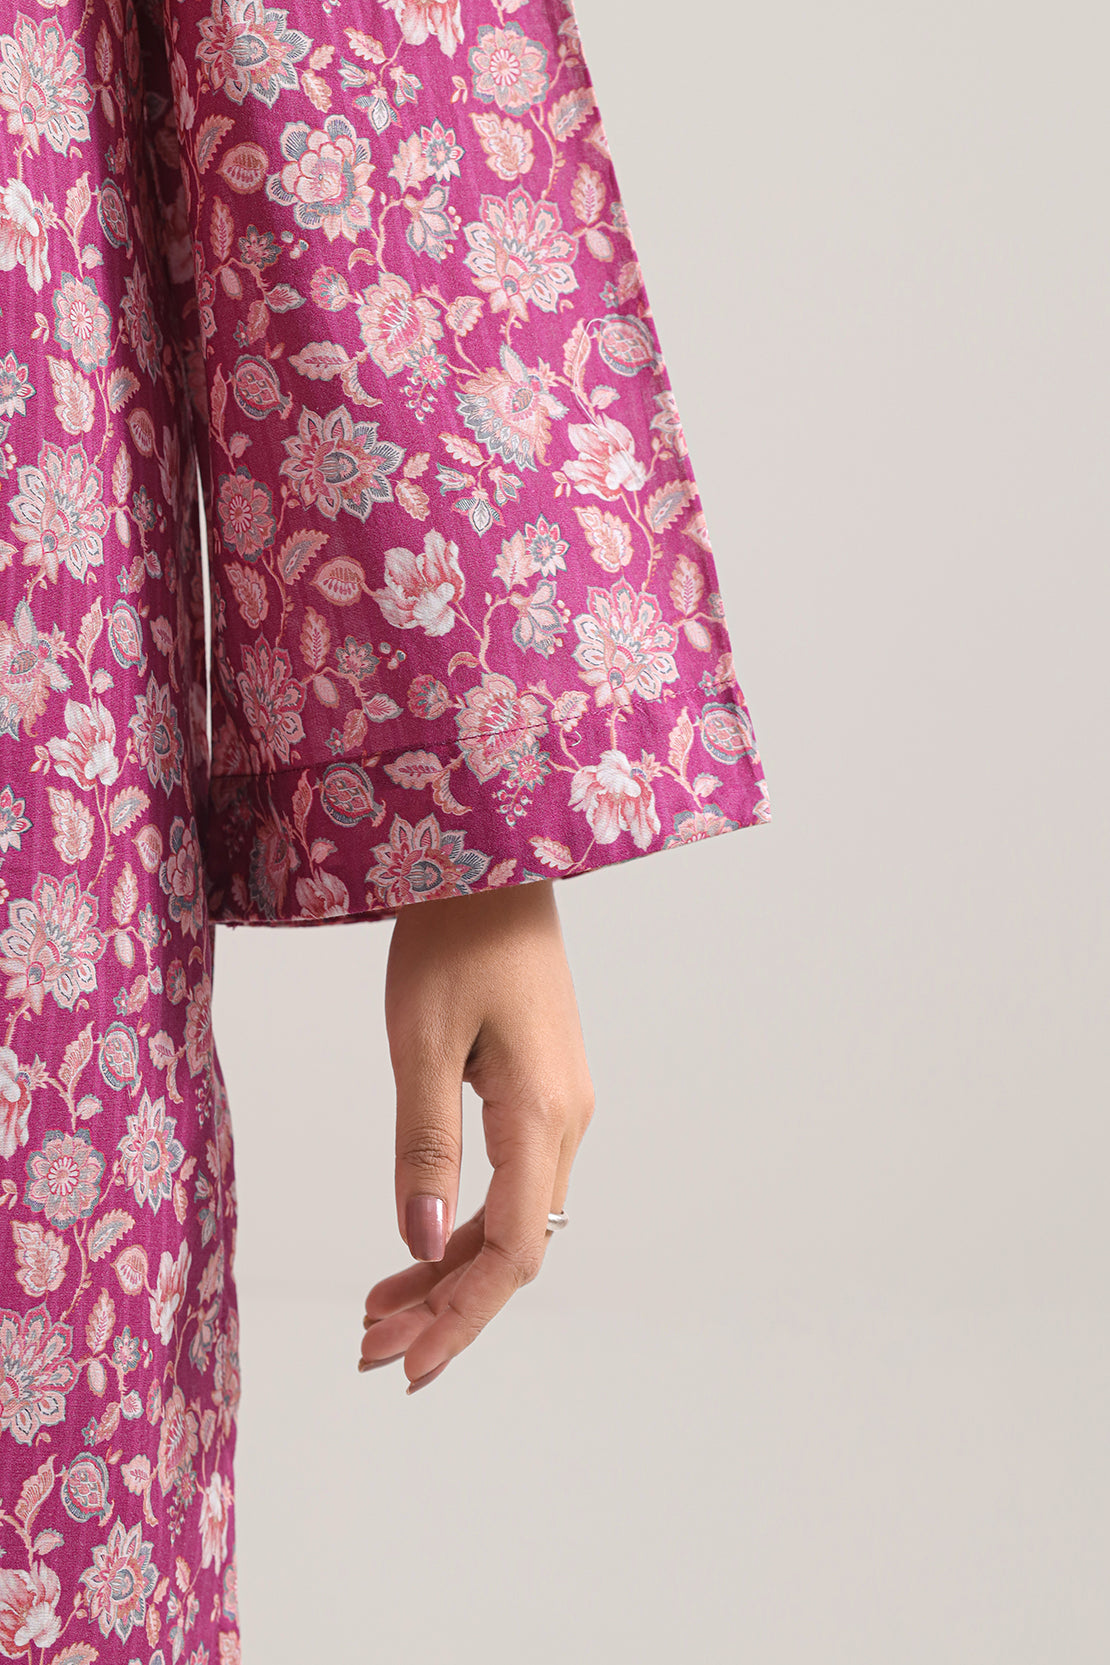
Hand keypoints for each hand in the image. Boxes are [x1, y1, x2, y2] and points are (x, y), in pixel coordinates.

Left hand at [359, 879, 593, 1393]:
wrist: (495, 865)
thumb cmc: (454, 938)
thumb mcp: (422, 1042)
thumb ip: (425, 1146)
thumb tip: (423, 1243)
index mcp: (542, 1113)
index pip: (510, 1251)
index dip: (460, 1316)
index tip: (407, 1364)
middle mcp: (567, 1120)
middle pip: (515, 1248)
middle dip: (446, 1307)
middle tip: (371, 1351)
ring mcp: (562, 1104)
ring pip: (514, 1218)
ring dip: (451, 1270)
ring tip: (381, 1309)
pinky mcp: (544, 1088)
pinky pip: (512, 1180)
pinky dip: (465, 1222)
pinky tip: (420, 1242)